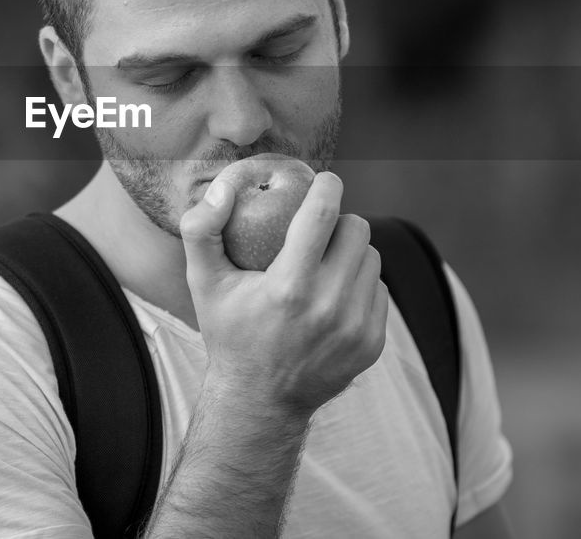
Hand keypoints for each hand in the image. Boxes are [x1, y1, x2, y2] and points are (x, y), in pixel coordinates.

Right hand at [179, 171, 389, 417]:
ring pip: (372, 258)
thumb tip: (224, 187)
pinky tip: (334, 294)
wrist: (258, 400)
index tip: (324, 180)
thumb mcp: (203, 283)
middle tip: (318, 229)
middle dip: (339, 221)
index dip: (328, 186)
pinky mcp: (371, 344)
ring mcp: (354, 328)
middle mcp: (328, 307)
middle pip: (357, 230)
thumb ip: (201, 230)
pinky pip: (378, 291)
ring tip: (324, 263)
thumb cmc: (229, 333)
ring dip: (351, 252)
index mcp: (289, 287)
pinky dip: (359, 284)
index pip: (324, 214)